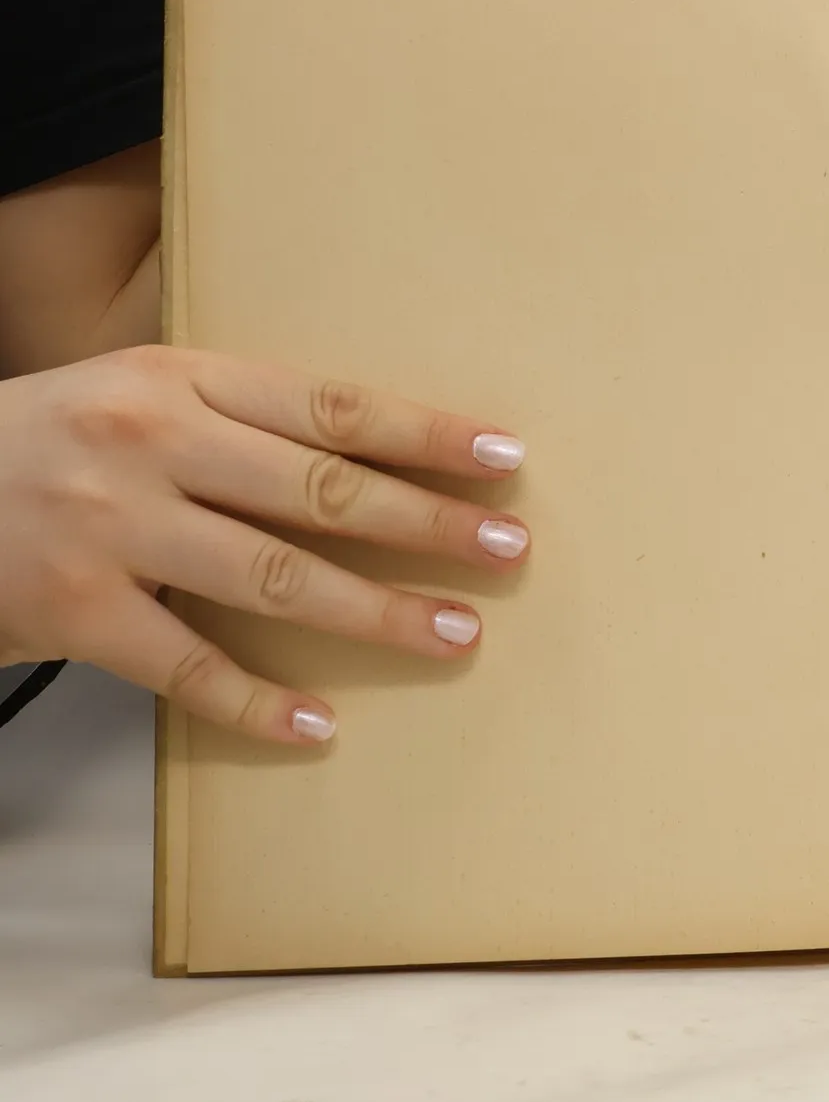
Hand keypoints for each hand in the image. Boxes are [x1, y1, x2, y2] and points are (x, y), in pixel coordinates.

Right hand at [0, 346, 530, 745]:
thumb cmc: (47, 440)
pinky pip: (187, 666)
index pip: (332, 406)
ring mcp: (110, 527)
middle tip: (508, 548)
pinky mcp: (72, 609)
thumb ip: (240, 417)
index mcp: (178, 378)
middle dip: (427, 524)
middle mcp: (151, 442)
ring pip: (275, 577)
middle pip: (320, 489)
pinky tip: (318, 723)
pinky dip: (257, 701)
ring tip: (454, 633)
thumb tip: (377, 458)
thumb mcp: (138, 394)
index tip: (505, 457)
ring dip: (377, 612)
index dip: (426, 435)